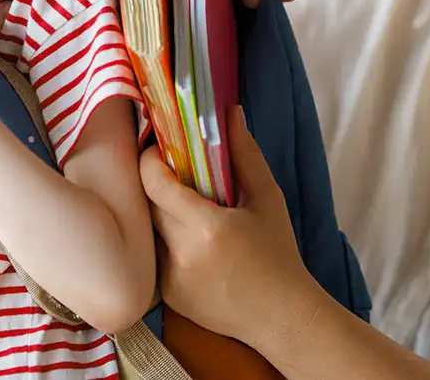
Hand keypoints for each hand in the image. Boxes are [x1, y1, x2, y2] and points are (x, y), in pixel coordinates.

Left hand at [141, 106, 326, 348]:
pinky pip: (156, 256)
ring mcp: (170, 279)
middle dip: (156, 184)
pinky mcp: (167, 297)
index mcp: (207, 228)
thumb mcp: (268, 200)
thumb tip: (230, 113)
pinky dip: (168, 243)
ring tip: (187, 208)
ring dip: (161, 214)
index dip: (150, 160)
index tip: (159, 149)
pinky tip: (193, 244)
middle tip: (173, 172)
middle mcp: (182, 254)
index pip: (155, 183)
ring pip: (149, 230)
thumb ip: (245, 155)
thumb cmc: (279, 254)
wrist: (281, 317)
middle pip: (148, 204)